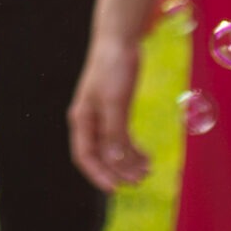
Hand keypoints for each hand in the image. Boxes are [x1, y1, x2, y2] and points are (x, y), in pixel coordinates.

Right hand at [67, 35, 150, 191]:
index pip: (84, 156)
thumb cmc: (112, 68)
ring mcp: (103, 116)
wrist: (119, 41)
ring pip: (113, 149)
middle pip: (101, 156)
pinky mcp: (116, 110)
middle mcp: (90, 121)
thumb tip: (115, 162)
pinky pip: (122, 138)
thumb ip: (113, 133)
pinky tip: (146, 156)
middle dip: (119, 170)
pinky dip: (133, 149)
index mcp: (82, 119)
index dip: (98, 175)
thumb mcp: (114, 103)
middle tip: (141, 180)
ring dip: (129, 162)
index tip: (115, 189)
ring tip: (148, 170)